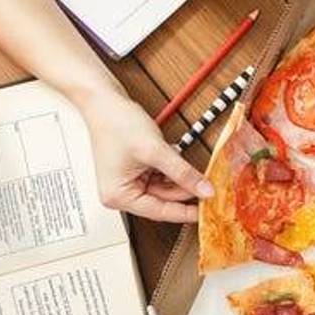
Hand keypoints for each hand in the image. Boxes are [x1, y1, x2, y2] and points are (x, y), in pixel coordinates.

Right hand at [81, 93, 213, 221]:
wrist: (105, 102)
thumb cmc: (116, 123)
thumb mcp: (155, 150)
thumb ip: (183, 173)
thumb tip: (205, 190)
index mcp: (119, 196)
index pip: (159, 212)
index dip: (186, 212)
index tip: (208, 213)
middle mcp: (121, 193)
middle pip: (164, 200)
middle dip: (185, 189)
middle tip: (210, 186)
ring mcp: (128, 183)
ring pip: (165, 187)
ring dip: (180, 177)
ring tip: (193, 166)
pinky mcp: (135, 172)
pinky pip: (160, 176)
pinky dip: (172, 168)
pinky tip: (174, 155)